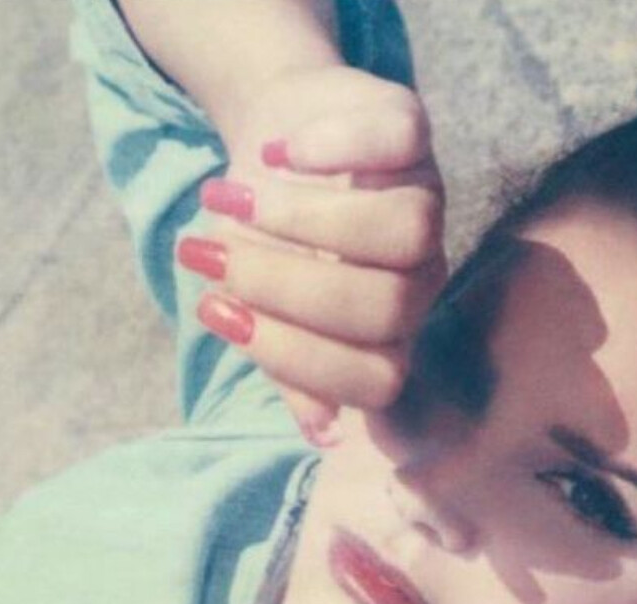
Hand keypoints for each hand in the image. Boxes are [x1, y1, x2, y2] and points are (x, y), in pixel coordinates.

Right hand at [178, 66, 446, 441]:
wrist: (280, 139)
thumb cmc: (272, 240)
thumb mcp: (268, 310)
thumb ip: (289, 367)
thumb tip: (322, 435)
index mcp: (387, 336)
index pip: (377, 379)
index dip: (300, 359)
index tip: (218, 314)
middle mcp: (418, 278)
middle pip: (385, 307)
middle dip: (287, 288)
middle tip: (211, 255)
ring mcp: (425, 203)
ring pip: (406, 232)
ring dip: (304, 220)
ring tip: (230, 200)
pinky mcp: (414, 135)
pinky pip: (401, 142)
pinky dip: (337, 146)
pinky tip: (281, 153)